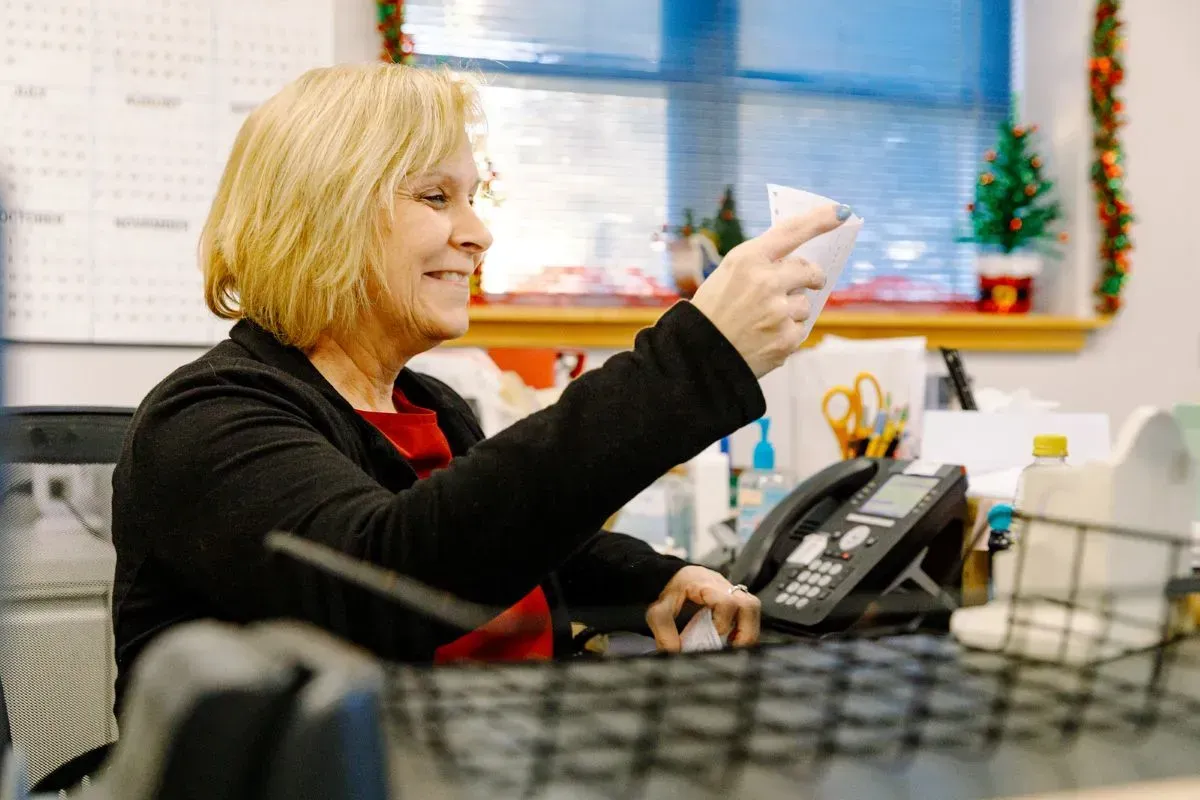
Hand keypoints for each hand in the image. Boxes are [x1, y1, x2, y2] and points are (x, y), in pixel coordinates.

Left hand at [646, 565, 760, 651]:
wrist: (670, 577)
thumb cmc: (668, 592)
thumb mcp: (658, 611)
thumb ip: (664, 632)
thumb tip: (675, 653)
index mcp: (705, 584)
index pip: (727, 601)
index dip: (724, 622)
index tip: (713, 634)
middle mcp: (723, 586)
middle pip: (750, 604)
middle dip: (746, 631)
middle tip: (733, 648)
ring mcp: (731, 592)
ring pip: (754, 609)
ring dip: (748, 631)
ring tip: (734, 646)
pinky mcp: (734, 600)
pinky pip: (749, 614)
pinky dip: (744, 629)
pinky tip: (732, 641)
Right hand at [690, 203, 850, 377]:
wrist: (697, 356)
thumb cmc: (713, 311)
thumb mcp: (727, 274)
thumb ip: (761, 264)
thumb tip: (801, 265)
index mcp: (747, 259)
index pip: (791, 231)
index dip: (820, 220)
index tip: (842, 212)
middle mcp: (766, 282)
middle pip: (809, 270)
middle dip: (811, 276)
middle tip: (807, 282)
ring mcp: (778, 311)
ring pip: (805, 303)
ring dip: (792, 311)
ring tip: (764, 321)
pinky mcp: (786, 339)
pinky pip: (800, 329)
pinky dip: (787, 334)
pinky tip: (764, 338)